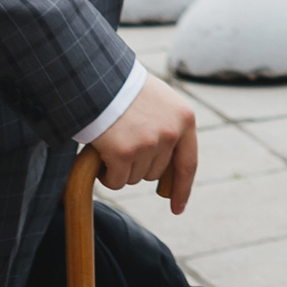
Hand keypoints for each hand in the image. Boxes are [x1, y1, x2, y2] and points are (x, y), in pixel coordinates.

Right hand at [92, 77, 199, 211]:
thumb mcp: (160, 102)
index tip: (177, 208)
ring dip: (121, 168)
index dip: (182, 189)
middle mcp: (171, 133)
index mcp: (185, 119)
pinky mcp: (124, 153)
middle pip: (155, 173)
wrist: (98, 78)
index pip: (188, 164)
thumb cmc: (125, 89)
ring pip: (135, 178)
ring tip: (112, 141)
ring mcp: (149, 143)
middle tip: (123, 143)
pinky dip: (106, 175)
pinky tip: (101, 152)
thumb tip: (168, 166)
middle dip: (138, 166)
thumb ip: (170, 128)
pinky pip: (116, 181)